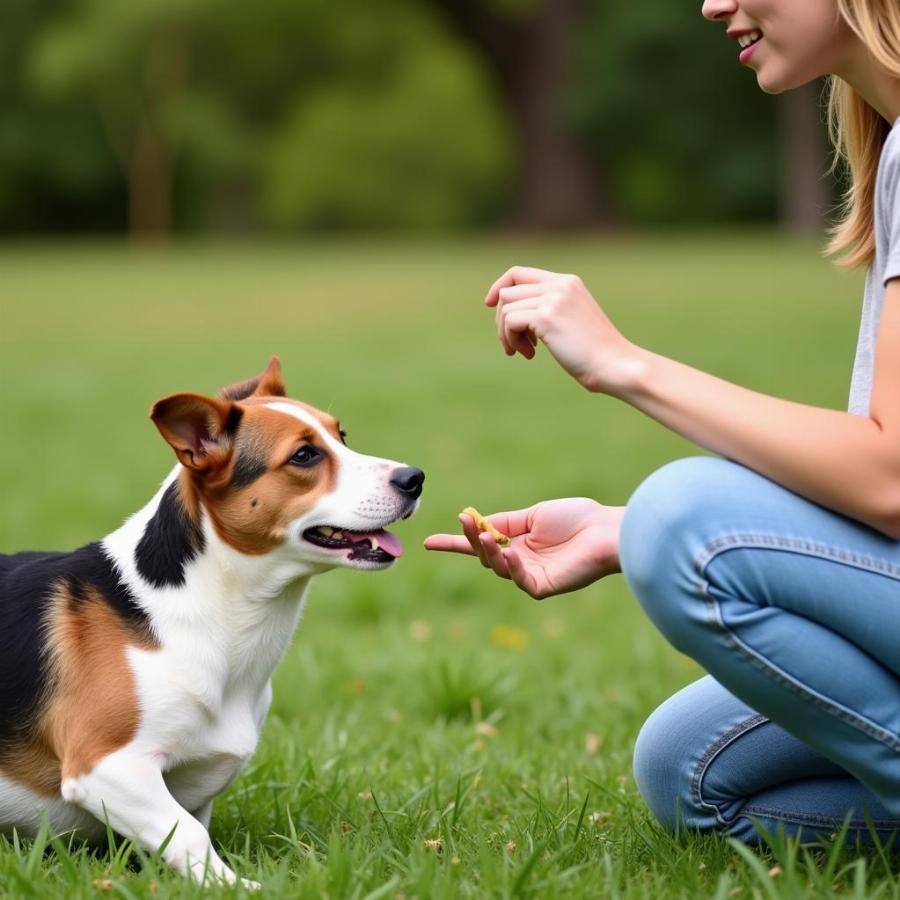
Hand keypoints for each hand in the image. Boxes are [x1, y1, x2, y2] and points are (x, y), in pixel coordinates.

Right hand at [424, 499, 623, 599]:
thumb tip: (475, 522)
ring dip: (488, 551)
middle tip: (466, 523)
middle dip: (471, 539)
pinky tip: (510, 553)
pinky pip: (519, 580)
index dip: (455, 543)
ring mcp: (531, 575)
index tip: (428, 543)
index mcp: (517, 542)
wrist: (606, 530)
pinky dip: (510, 567)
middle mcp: (521, 560)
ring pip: (497, 568)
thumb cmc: (576, 518)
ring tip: (487, 536)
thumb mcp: (532, 514)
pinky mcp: (543, 587)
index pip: (480, 543)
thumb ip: (504, 522)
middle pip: (484, 555)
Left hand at [485, 266, 640, 393]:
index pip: (519, 273)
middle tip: (515, 346)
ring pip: (506, 307)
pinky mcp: (546, 317)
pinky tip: (530, 355)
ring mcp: (554, 299)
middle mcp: (560, 285)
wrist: (614, 364)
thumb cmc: (593, 352)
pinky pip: (510, 322)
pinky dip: (511, 340)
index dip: (499, 287)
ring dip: (507, 334)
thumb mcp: (570, 321)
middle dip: (503, 321)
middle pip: (507, 292)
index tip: (490, 305)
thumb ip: (547, 309)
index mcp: (567, 282)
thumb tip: (508, 313)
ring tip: (525, 352)